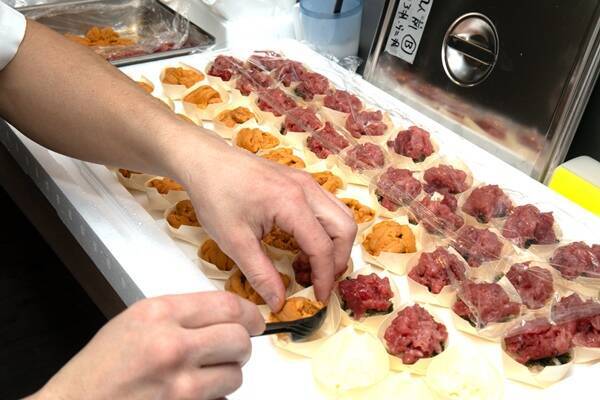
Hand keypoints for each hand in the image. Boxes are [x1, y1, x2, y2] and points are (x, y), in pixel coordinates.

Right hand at [31, 292, 263, 399]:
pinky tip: (189, 395)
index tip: (254, 321)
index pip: (228, 306)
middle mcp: (172, 346)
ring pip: (235, 375)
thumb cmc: (99, 369)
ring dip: (225, 376)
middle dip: (241, 346)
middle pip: (239, 340)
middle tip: (230, 350)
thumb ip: (181, 315)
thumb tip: (226, 316)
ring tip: (200, 376)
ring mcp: (179, 385)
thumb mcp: (136, 321)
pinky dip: (213, 399)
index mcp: (159, 314)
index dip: (249, 314)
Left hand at [170, 131, 356, 309]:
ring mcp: (306, 182)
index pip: (323, 247)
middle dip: (338, 260)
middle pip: (345, 229)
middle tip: (319, 282)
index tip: (317, 298)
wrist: (206, 161)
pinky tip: (301, 246)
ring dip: (334, 245)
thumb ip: (260, 274)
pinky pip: (328, 208)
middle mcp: (307, 189)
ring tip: (309, 266)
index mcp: (292, 203)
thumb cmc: (215, 195)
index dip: (324, 277)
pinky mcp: (301, 182)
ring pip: (341, 216)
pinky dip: (325, 231)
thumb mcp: (234, 240)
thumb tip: (278, 302)